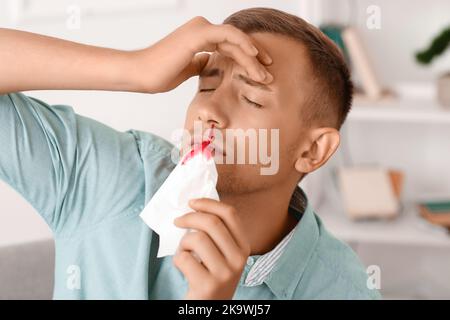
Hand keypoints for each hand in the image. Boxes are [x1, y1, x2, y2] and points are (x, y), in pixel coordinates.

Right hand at [134, 16, 272, 92]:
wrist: (140, 74)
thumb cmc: (159, 74)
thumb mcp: (186, 70)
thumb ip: (200, 64)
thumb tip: (209, 65)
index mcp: (200, 37)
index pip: (231, 46)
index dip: (247, 58)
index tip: (260, 72)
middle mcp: (202, 29)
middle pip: (237, 42)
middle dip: (256, 59)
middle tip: (268, 74)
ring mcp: (200, 29)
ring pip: (236, 40)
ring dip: (253, 57)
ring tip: (265, 73)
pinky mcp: (198, 34)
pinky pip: (228, 35)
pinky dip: (243, 44)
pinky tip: (254, 56)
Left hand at [173, 198, 250, 299]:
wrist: (210, 307)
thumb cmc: (211, 274)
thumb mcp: (223, 254)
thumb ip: (217, 233)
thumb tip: (195, 205)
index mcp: (244, 247)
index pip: (230, 214)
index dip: (208, 203)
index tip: (192, 202)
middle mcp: (239, 259)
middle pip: (212, 223)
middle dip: (189, 217)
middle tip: (177, 221)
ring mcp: (225, 273)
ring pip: (197, 239)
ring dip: (183, 242)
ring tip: (184, 250)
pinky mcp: (208, 286)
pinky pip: (184, 258)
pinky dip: (177, 258)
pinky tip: (183, 266)